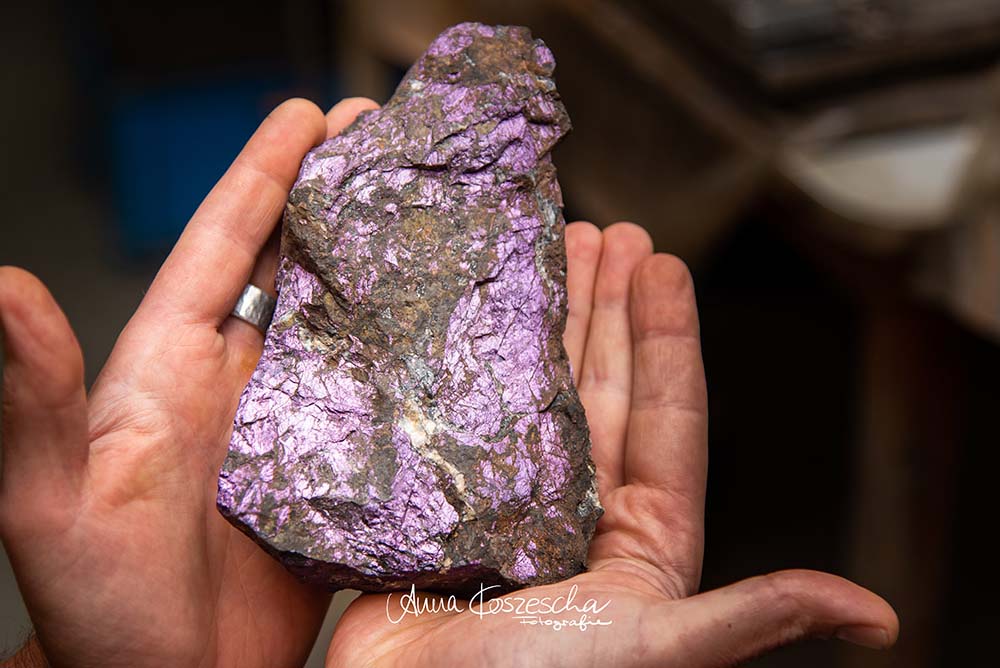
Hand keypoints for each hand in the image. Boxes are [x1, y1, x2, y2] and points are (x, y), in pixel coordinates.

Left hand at [0, 97, 377, 667]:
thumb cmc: (99, 608)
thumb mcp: (56, 502)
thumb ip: (37, 399)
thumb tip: (2, 286)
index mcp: (168, 367)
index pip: (219, 247)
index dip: (262, 174)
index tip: (310, 115)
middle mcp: (235, 380)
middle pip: (289, 263)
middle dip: (334, 195)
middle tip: (388, 140)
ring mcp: (289, 422)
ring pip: (339, 318)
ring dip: (381, 263)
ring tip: (432, 213)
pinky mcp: (333, 468)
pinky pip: (376, 391)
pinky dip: (410, 351)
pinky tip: (449, 328)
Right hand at [324, 223, 898, 666]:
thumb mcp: (651, 645)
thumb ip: (746, 617)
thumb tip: (874, 614)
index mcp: (637, 538)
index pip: (667, 416)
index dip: (668, 337)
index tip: (665, 265)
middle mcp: (577, 508)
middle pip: (601, 385)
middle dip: (608, 307)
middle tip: (610, 233)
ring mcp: (509, 496)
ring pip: (538, 388)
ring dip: (547, 318)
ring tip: (553, 249)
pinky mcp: (446, 495)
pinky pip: (465, 412)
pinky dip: (468, 360)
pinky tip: (469, 313)